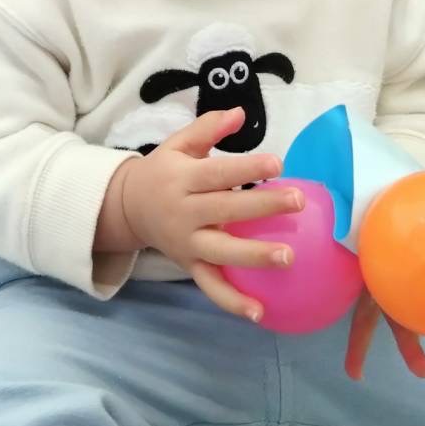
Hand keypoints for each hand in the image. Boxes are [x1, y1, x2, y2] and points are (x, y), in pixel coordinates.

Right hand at [109, 107, 305, 320]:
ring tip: (288, 257)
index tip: (278, 164)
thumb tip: (240, 112)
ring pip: (220, 253)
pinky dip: (232, 302)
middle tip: (298, 201)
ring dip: (254, 256)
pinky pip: (210, 287)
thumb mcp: (178, 144)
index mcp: (182, 178)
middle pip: (225, 210)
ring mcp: (186, 243)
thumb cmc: (163, 171)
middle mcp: (184, 213)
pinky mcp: (189, 266)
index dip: (247, 168)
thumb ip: (208, 127)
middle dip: (262, 206)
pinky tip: (260, 313)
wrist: (126, 207)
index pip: (218, 173)